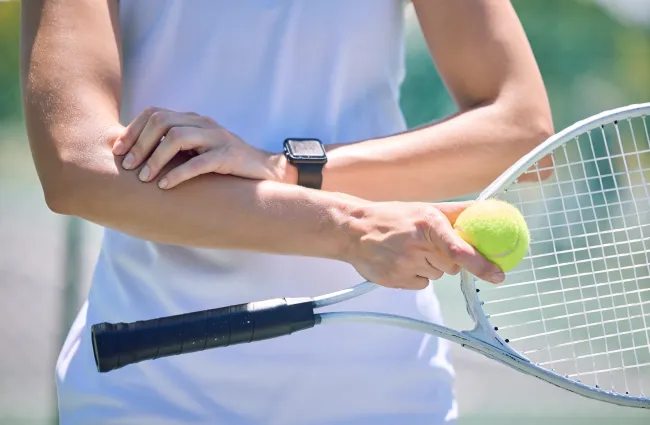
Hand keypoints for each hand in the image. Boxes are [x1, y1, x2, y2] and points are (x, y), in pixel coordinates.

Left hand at [112, 107, 284, 188]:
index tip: (117, 151)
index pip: (155, 113)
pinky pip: (200, 162)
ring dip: (156, 158)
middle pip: (162, 122)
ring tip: (144, 178)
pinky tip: (166, 186)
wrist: (266, 169)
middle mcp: (204, 124)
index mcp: (193, 120)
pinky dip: (179, 174)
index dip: (133, 130)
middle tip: (127, 166)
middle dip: (140, 144)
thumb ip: (175, 149)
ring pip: (177, 138)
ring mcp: (218, 138)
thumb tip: (136, 158)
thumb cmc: (226, 164)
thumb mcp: (198, 150)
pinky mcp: (229, 157)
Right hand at [342, 201, 504, 288]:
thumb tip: (486, 207)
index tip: (498, 275)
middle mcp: (418, 245)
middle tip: (429, 245)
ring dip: (431, 266)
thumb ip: (456, 212)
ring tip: (410, 251)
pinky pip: (422, 284)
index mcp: (428, 224)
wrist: (354, 230)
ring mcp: (405, 265)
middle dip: (447, 258)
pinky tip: (403, 262)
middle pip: (452, 266)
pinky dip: (417, 275)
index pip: (460, 250)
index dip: (482, 264)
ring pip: (437, 276)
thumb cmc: (392, 218)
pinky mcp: (396, 280)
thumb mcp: (424, 209)